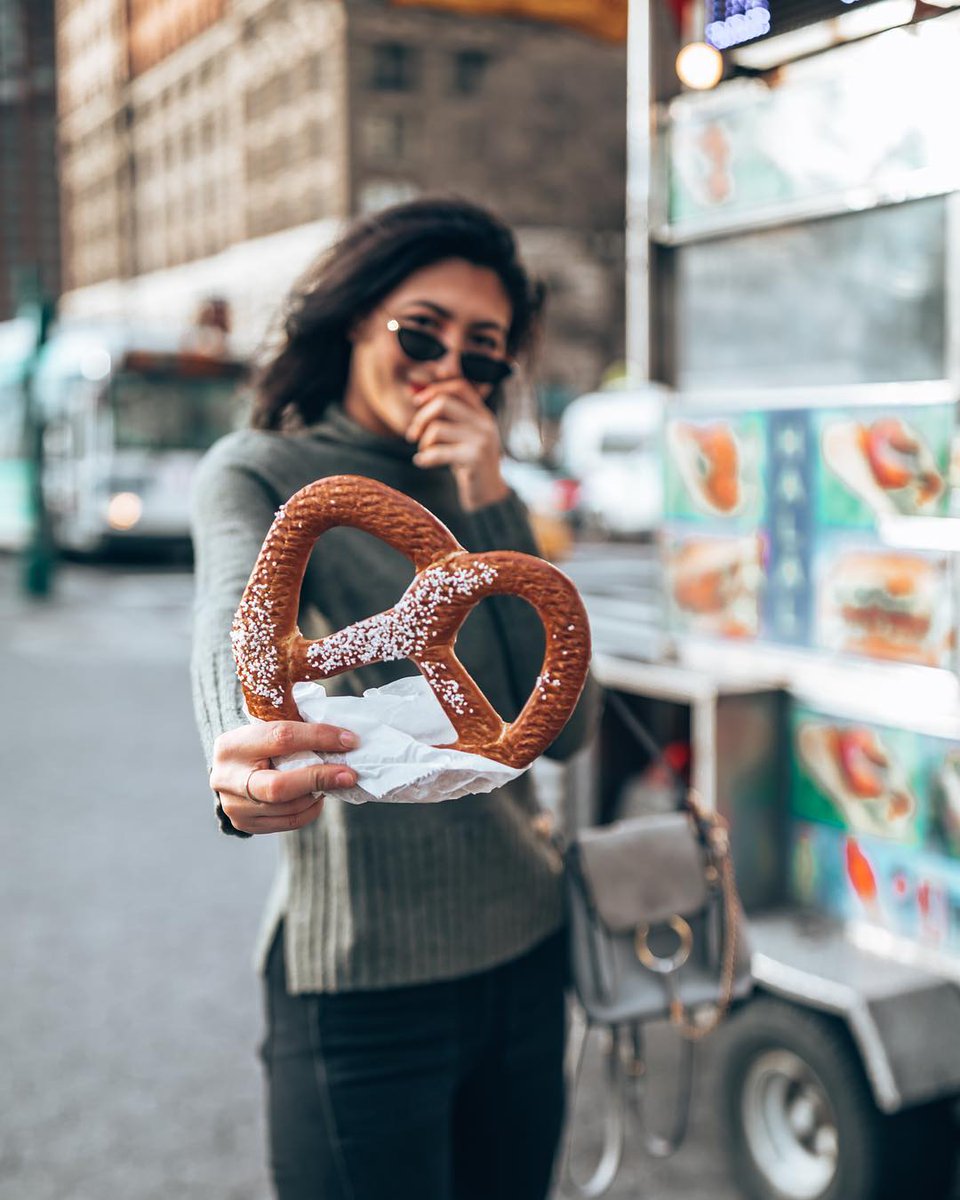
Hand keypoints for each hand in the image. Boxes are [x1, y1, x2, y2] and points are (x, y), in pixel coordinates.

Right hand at [209, 721, 359, 835]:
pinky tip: (318, 795)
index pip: (281, 738)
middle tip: (349, 775)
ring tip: (334, 780)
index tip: (349, 740)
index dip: (319, 738)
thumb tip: (344, 738)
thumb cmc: (259, 742)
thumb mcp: (268, 726)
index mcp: (232, 745)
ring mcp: (234, 806)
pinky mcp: (245, 824)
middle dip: (319, 778)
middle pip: (278, 786)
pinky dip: (311, 809)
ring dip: (319, 794)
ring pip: (288, 807)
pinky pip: (289, 822)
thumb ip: (299, 727)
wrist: (229, 769)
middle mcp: (227, 778)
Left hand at [406, 379, 509, 512]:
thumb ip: (447, 417)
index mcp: (482, 414)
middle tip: (413, 435)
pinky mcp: (475, 458)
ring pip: (437, 428)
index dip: (435, 389)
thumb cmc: (468, 464)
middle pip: (443, 403)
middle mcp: (485, 423)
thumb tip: (416, 395)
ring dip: (423, 442)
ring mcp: (482, 440)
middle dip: (421, 418)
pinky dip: (424, 458)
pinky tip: (421, 463)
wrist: (487, 495)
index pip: (459, 386)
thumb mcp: (461, 435)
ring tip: (423, 452)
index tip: (417, 402)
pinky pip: (438, 452)